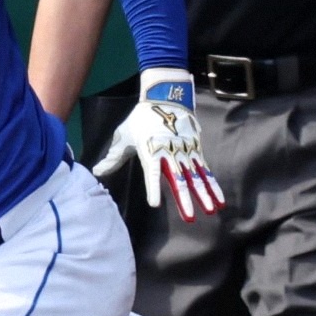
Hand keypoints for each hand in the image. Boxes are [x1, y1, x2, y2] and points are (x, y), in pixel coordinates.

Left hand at [92, 73, 222, 221]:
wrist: (166, 97)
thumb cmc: (142, 118)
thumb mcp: (124, 136)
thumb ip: (113, 157)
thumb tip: (97, 171)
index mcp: (151, 151)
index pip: (152, 173)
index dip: (153, 188)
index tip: (154, 204)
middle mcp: (171, 153)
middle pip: (179, 179)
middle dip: (185, 199)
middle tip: (189, 218)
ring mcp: (186, 152)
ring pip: (197, 177)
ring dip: (204, 195)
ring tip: (212, 211)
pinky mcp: (196, 151)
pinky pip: (205, 172)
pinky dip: (213, 186)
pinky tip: (218, 201)